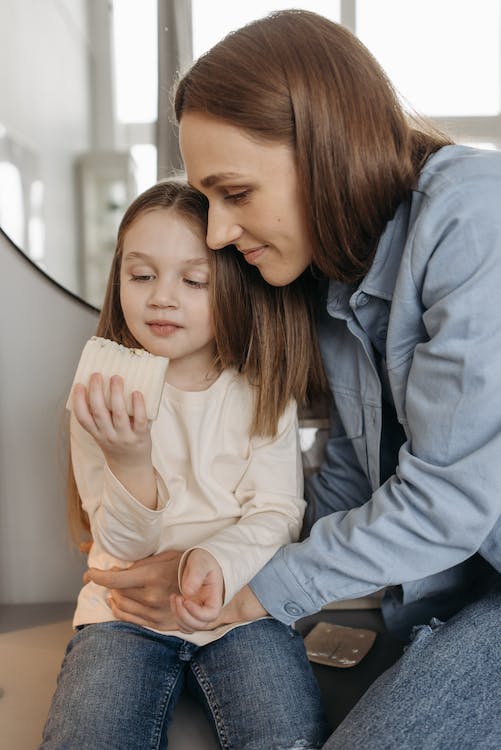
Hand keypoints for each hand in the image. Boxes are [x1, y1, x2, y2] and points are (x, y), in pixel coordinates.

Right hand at [73, 373, 155, 507]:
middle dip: (96, 392)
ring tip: (116, 378)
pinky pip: (139, 420)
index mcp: (96, 433)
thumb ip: (100, 416)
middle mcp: (108, 435)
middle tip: (96, 375)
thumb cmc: (116, 443)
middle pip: (99, 412)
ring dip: (116, 394)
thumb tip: (100, 386)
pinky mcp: (140, 437)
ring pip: (118, 414)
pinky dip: (138, 406)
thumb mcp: (102, 434)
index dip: (78, 401)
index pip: (83, 418)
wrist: (131, 466)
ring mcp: (124, 437)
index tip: (79, 385)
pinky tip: (136, 393)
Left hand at [87, 550, 182, 629]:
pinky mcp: (158, 624)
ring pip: (120, 606)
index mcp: (153, 576)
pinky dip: (119, 610)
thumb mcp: (165, 556)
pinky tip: (117, 602)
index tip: (91, 573)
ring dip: (113, 596)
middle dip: (107, 583)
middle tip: (104, 575)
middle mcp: (151, 597)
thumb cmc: (186, 565)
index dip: (98, 576)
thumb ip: (141, 564)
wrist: (209, 587)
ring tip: (113, 588)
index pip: (116, 580)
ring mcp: (154, 613)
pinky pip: (129, 619)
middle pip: (116, 592)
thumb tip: (117, 570)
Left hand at [170, 549, 223, 630]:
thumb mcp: (200, 562)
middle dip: (185, 615)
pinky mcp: (190, 611)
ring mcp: (199, 611)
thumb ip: (196, 574)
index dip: (197, 612)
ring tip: (175, 597)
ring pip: (190, 627)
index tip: (186, 600)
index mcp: (215, 597)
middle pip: (200, 624)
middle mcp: (208, 607)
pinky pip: (184, 624)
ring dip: (179, 616)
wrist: (201, 561)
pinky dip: (177, 617)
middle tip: (178, 598)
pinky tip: (174, 599)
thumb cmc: (203, 560)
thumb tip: (188, 592)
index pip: (211, 615)